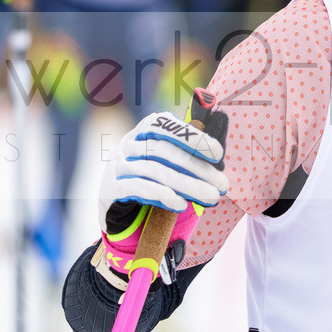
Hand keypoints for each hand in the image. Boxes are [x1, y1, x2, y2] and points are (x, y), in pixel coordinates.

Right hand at [98, 103, 228, 277]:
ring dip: (187, 185)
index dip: (193, 138)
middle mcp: (129, 143)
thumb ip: (189, 155)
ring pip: (154, 171)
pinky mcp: (110, 188)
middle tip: (221, 184)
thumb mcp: (169, 160)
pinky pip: (137, 188)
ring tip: (210, 197)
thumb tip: (219, 166)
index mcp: (146, 129)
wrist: (117, 201)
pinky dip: (161, 195)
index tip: (218, 154)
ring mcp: (117, 165)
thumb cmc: (154, 175)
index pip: (167, 126)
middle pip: (164, 151)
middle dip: (197, 168)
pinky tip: (181, 204)